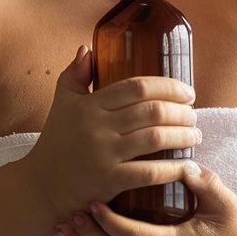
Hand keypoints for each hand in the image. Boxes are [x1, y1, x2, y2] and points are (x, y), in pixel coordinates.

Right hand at [24, 45, 199, 222]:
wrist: (40, 187)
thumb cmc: (56, 142)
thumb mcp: (62, 104)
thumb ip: (75, 75)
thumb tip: (88, 48)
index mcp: (90, 105)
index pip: (137, 87)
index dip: (168, 87)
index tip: (187, 92)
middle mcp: (97, 127)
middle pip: (152, 111)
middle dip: (181, 111)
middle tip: (194, 114)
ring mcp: (103, 155)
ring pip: (155, 138)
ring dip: (183, 135)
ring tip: (195, 135)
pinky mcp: (109, 181)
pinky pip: (149, 173)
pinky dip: (173, 169)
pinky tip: (187, 165)